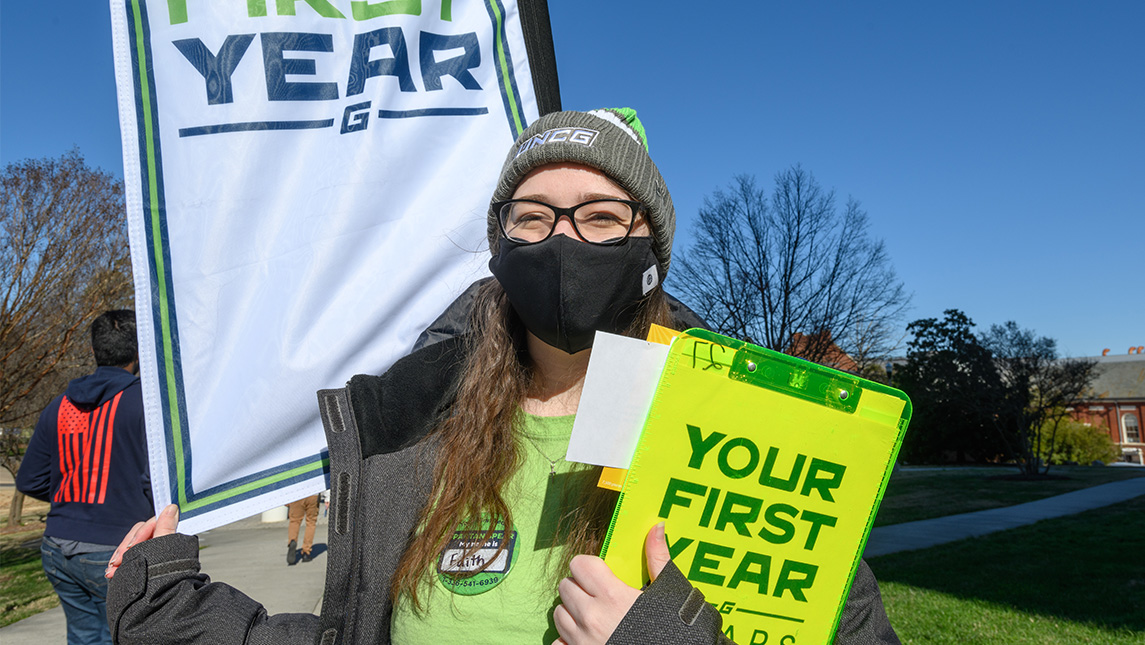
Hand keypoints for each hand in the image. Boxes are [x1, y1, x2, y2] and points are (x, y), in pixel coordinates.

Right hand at [105, 503, 179, 578]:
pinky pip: (128, 557)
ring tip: (112, 570)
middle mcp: (161, 544)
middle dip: (126, 547)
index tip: (131, 548)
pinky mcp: (141, 563)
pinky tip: (112, 572)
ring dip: (120, 556)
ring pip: (131, 546)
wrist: (154, 606)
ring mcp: (150, 554)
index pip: (150, 525)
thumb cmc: (160, 580)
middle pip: (139, 535)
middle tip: (117, 562)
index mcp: (169, 539)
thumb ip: (166, 528)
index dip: (139, 535)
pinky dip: (119, 563)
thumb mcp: (163, 549)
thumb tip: (172, 507)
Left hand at [553, 522, 670, 644]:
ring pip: (559, 614)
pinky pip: (558, 643)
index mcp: (612, 596)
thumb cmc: (676, 632)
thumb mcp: (670, 593)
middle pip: (566, 587)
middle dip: (580, 588)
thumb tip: (656, 526)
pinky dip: (568, 640)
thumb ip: (658, 558)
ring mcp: (582, 641)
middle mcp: (591, 618)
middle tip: (600, 595)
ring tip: (595, 616)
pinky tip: (587, 638)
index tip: (601, 574)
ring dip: (573, 612)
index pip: (578, 565)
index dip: (589, 566)